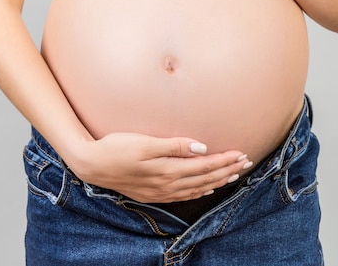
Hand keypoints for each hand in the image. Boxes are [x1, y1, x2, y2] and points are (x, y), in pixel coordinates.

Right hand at [68, 132, 253, 202]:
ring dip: (217, 181)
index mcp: (167, 170)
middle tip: (246, 162)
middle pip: (205, 178)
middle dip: (227, 170)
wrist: (91, 165)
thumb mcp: (144, 142)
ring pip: (197, 188)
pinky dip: (199, 191)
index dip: (225, 160)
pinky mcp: (152, 193)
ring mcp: (160, 192)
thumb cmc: (116, 148)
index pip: (205, 166)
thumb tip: (202, 148)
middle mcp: (167, 184)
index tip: (242, 154)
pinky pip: (183, 195)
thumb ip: (174, 146)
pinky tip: (206, 188)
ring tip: (233, 175)